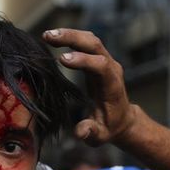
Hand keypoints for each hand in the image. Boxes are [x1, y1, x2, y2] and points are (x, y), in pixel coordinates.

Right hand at [43, 28, 137, 145]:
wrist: (122, 119)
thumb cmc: (109, 127)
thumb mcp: (100, 135)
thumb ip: (90, 132)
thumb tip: (80, 132)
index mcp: (112, 85)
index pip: (101, 66)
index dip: (83, 60)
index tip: (62, 60)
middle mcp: (111, 68)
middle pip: (94, 45)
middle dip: (72, 38)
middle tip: (48, 37)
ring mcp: (106, 60)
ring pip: (90, 39)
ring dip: (70, 34)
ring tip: (47, 35)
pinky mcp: (98, 58)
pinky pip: (86, 42)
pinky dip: (71, 37)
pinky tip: (54, 37)